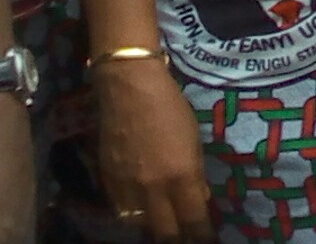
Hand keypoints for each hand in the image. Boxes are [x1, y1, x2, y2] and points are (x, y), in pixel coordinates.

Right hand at [95, 60, 210, 240]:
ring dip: (153, 226)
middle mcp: (154, 190)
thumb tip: (201, 200)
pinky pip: (121, 211)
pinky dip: (132, 213)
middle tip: (184, 235)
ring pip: (140, 226)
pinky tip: (139, 206)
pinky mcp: (108, 182)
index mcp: (182, 178)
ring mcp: (127, 189)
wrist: (128, 87)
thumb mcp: (194, 139)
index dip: (203, 237)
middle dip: (178, 238)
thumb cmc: (170, 106)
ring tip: (161, 221)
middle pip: (166, 233)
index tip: (208, 240)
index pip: (195, 223)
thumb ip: (196, 174)